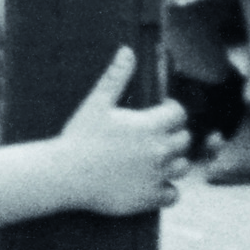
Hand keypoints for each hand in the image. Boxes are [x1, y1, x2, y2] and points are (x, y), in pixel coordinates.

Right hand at [60, 47, 191, 216]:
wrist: (65, 174)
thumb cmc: (79, 136)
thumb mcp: (97, 102)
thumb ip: (117, 77)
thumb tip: (127, 51)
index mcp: (150, 126)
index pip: (179, 114)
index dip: (171, 111)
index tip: (159, 113)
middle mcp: (159, 151)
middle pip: (184, 140)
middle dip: (173, 135)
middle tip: (154, 136)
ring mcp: (156, 176)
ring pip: (182, 166)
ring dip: (173, 161)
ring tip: (154, 159)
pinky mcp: (149, 198)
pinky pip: (174, 194)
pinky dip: (168, 189)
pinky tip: (152, 182)